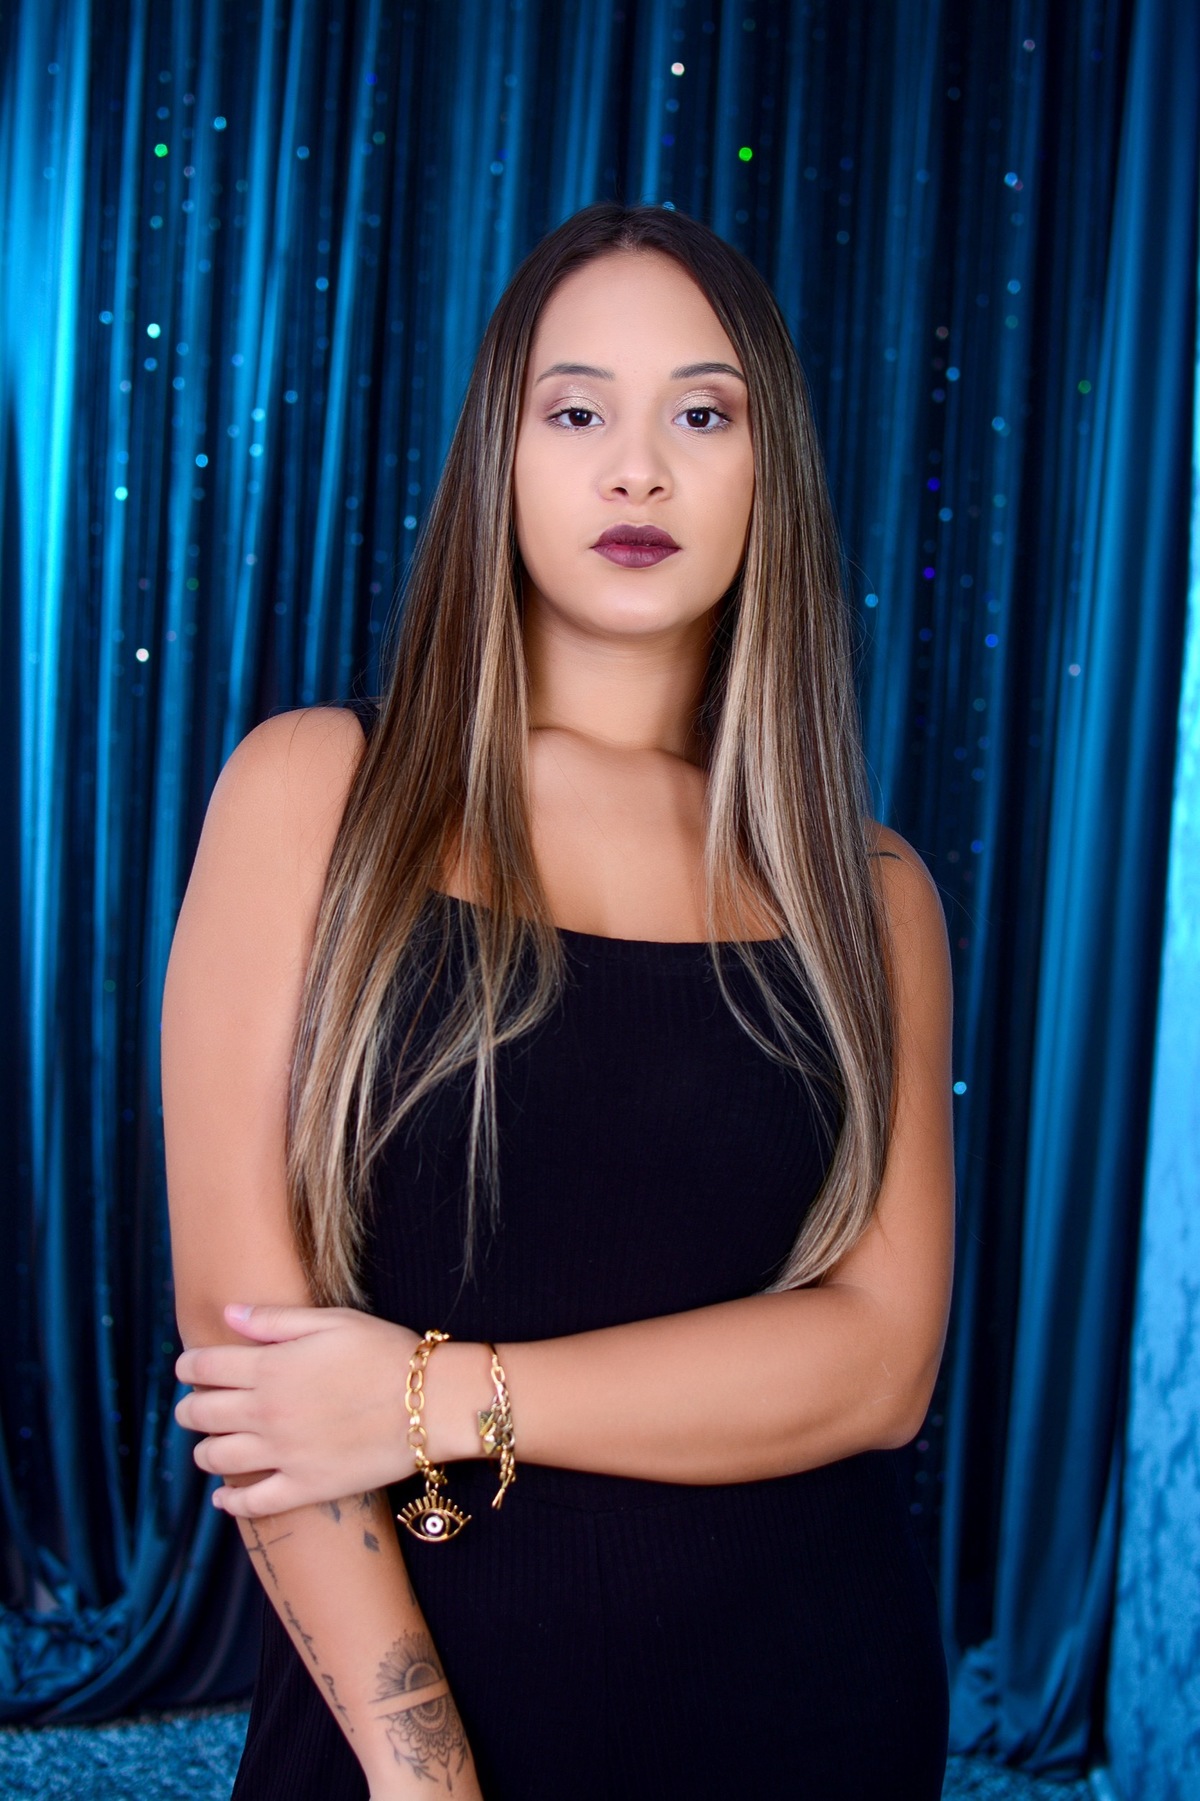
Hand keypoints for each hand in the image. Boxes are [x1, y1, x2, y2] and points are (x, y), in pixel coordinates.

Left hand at [175, 1304, 421, 1517]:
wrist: (430, 1403)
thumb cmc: (384, 1352)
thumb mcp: (331, 1322)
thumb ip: (275, 1320)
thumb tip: (228, 1314)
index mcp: (271, 1369)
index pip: (206, 1368)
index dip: (189, 1367)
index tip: (187, 1368)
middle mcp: (267, 1414)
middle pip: (202, 1415)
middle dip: (189, 1409)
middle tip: (192, 1407)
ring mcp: (283, 1454)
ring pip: (217, 1458)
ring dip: (204, 1450)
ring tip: (209, 1443)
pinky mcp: (304, 1488)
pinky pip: (252, 1503)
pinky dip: (229, 1501)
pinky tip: (224, 1495)